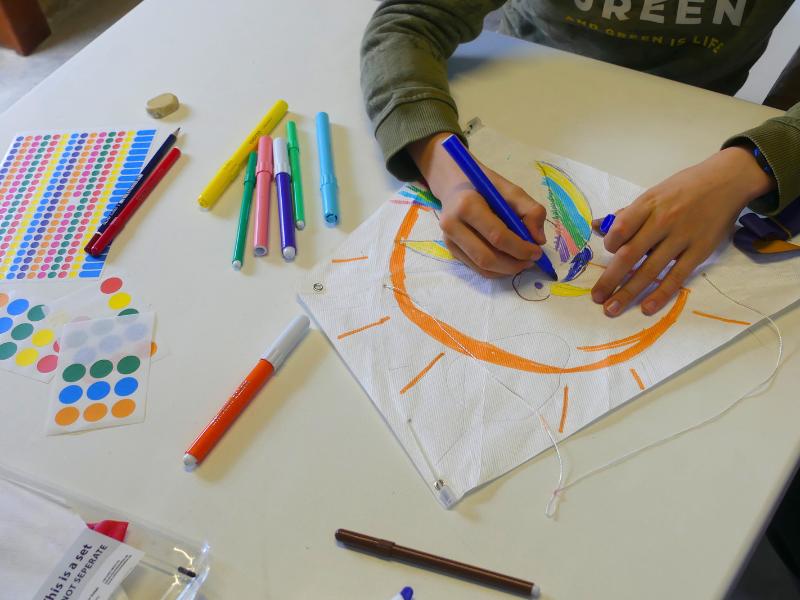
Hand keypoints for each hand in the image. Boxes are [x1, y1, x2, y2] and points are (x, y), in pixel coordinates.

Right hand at [407, 133, 546, 277]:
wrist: (456, 186)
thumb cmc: (486, 187)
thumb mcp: (512, 190)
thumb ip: (531, 211)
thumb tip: (538, 240)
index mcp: (467, 205)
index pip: (497, 236)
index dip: (520, 248)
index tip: (538, 251)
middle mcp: (452, 225)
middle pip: (487, 257)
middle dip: (514, 264)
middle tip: (532, 260)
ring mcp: (449, 240)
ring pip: (482, 267)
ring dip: (507, 270)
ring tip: (523, 262)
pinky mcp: (451, 250)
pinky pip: (477, 268)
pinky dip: (497, 271)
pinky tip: (509, 263)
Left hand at [591, 146, 775, 316]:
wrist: (728, 180)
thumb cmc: (685, 188)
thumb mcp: (653, 194)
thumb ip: (627, 214)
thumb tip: (597, 226)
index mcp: (648, 204)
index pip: (620, 229)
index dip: (609, 244)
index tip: (609, 252)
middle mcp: (663, 221)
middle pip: (630, 255)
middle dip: (610, 279)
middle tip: (596, 297)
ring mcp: (682, 238)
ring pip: (650, 270)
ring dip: (628, 292)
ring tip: (612, 309)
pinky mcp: (699, 251)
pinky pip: (676, 276)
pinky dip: (660, 294)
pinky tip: (646, 308)